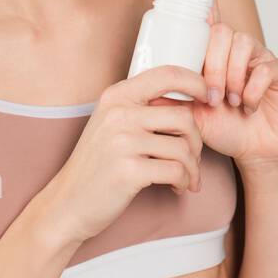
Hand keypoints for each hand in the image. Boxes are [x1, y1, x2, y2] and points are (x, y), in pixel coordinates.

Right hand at [48, 64, 209, 246]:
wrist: (67, 204)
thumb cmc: (97, 165)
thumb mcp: (112, 125)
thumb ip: (143, 108)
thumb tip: (191, 99)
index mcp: (116, 96)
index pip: (167, 74)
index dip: (196, 82)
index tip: (210, 98)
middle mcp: (119, 114)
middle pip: (184, 116)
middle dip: (197, 141)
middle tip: (193, 158)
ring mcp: (122, 142)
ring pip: (183, 147)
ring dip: (192, 167)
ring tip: (185, 178)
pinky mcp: (128, 171)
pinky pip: (176, 171)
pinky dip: (184, 181)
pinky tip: (176, 188)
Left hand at [163, 0, 277, 170]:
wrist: (256, 153)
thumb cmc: (225, 130)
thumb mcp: (190, 114)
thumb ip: (172, 97)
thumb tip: (140, 86)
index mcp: (215, 54)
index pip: (208, 15)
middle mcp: (238, 50)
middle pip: (222, 31)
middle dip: (212, 65)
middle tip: (210, 96)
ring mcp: (261, 58)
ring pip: (243, 44)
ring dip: (232, 77)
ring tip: (230, 102)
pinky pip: (266, 67)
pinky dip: (253, 89)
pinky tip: (249, 105)